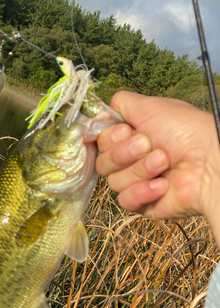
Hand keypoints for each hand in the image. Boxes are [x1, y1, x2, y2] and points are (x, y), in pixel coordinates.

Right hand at [96, 91, 219, 241]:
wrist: (209, 163)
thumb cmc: (186, 131)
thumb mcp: (151, 107)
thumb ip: (121, 104)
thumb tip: (99, 110)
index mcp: (131, 137)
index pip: (100, 142)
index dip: (110, 137)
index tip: (127, 131)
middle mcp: (132, 159)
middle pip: (103, 163)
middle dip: (125, 153)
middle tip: (149, 145)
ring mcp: (137, 182)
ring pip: (114, 182)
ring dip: (140, 170)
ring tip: (165, 163)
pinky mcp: (143, 204)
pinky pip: (125, 200)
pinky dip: (143, 191)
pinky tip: (163, 185)